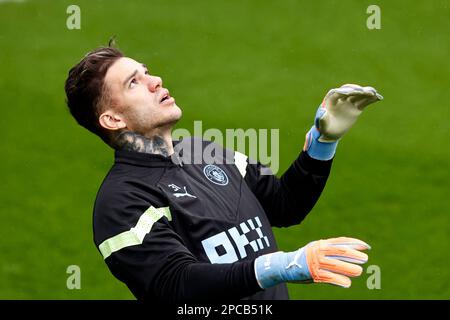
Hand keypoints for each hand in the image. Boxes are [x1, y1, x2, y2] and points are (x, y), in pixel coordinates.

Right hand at [254, 237, 370, 288]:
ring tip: (359, 271)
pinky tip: (347, 283)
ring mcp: (316, 262)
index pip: (340, 241)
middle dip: (354, 255)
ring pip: (336, 265)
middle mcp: (319, 251)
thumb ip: (331, 249)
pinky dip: (339, 280)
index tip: (366, 246)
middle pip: (340, 252)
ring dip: (349, 268)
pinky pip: (329, 277)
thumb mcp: (317, 249)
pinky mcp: (314, 274)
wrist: (287, 265)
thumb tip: (352, 250)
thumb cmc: (307, 257)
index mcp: (321, 244)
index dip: (354, 243)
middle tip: (365, 259)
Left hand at [303, 84, 382, 159]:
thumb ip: (321, 118)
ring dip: (366, 93)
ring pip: (358, 95)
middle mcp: (340, 99)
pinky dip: (370, 100)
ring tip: (374, 93)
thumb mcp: (322, 124)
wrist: (331, 133)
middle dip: (356, 90)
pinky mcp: (356, 107)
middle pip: (348, 91)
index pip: (337, 93)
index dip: (344, 92)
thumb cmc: (324, 128)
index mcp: (330, 100)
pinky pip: (364, 102)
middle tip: (364, 91)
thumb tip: (323, 112)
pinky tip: (378, 98)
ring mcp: (349, 102)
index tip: (351, 92)